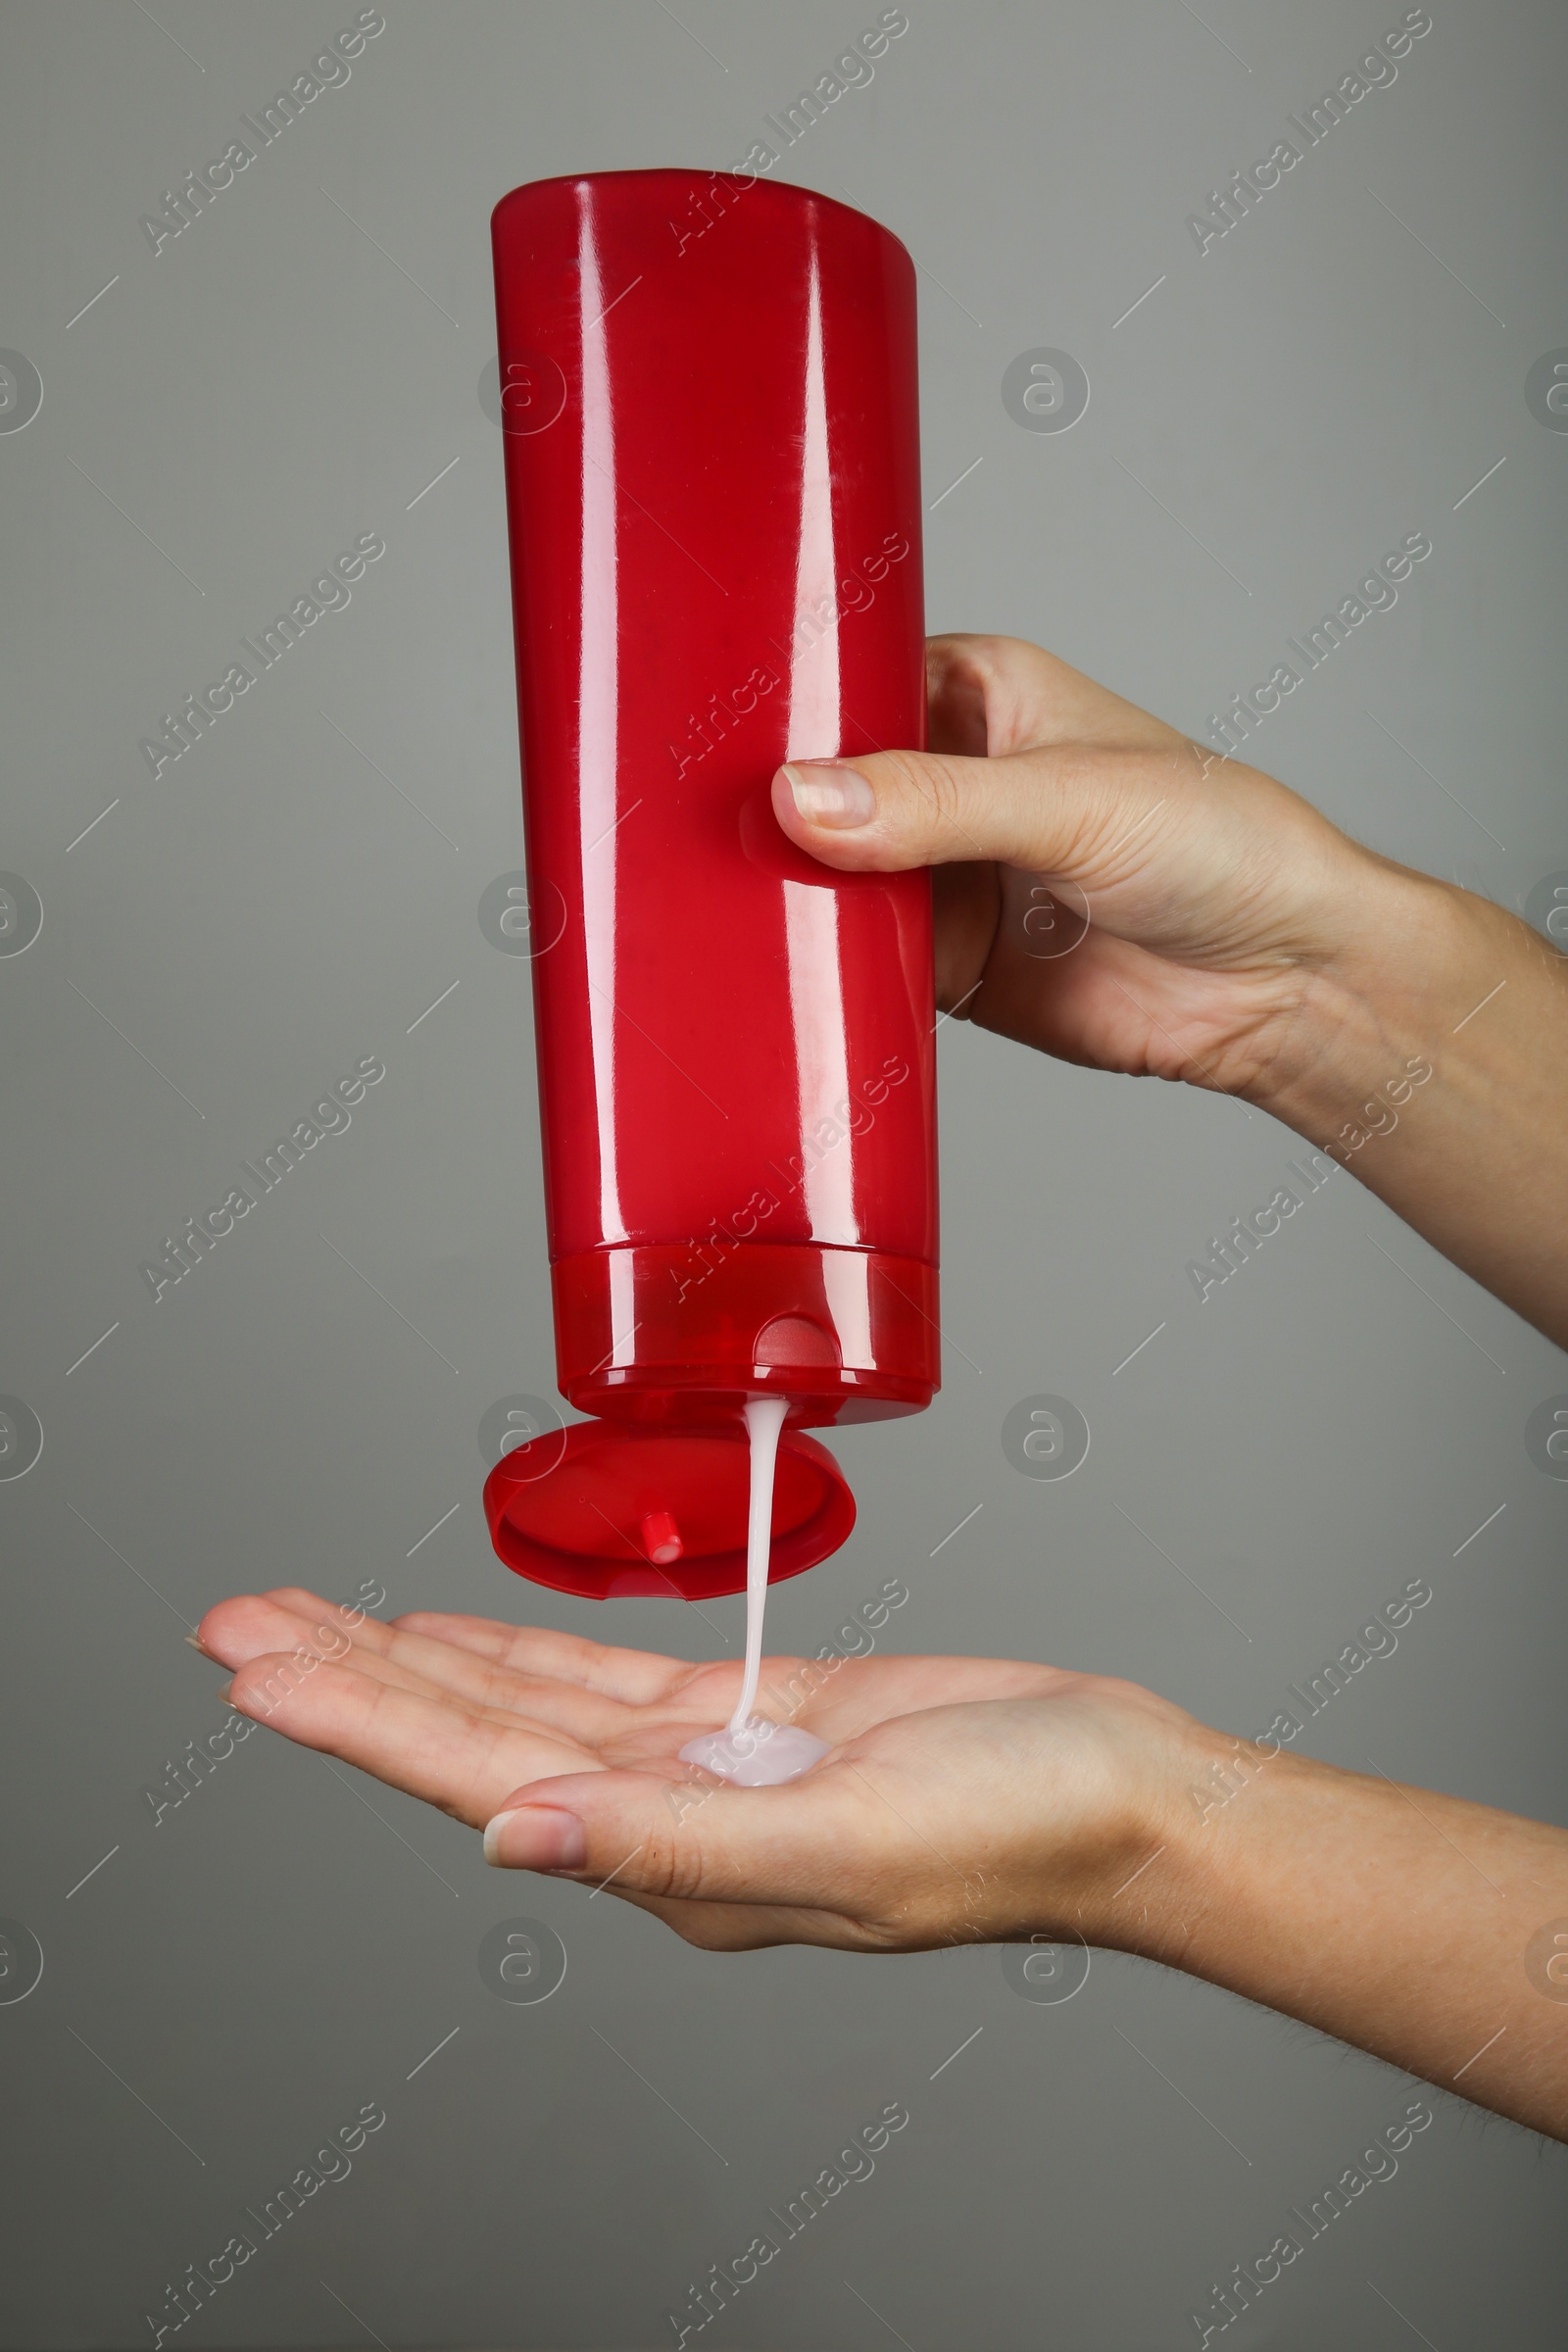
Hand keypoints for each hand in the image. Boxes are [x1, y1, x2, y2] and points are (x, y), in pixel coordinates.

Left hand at [197, 1587, 1567, 2136]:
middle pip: (470, 1736)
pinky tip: (459, 1633)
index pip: (473, 1779)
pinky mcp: (752, 1716)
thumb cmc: (1016, 1828)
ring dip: (413, 1657)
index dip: (357, 1720)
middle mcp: (666, 1819)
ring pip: (523, 1702)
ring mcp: (705, 1769)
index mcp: (674, 1863)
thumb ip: (669, 1842)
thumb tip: (508, 1839)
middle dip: (349, 1677)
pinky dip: (520, 1650)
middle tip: (239, 1622)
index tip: (257, 1669)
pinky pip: (603, 1679)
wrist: (1122, 1794)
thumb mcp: (843, 1841)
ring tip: (313, 1619)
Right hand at [771, 632, 1567, 1346]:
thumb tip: (807, 800)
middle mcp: (944, 780)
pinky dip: (820, 979)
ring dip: (783, 902)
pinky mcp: (942, 968)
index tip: (700, 736)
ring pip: (825, 884)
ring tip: (707, 908)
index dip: (779, 709)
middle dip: (764, 817)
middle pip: (817, 791)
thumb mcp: (1071, 801)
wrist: (1282, 986)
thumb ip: (935, 803)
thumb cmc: (1220, 845)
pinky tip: (772, 980)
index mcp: (975, 692)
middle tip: (681, 835)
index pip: (847, 683)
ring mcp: (939, 878)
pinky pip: (856, 969)